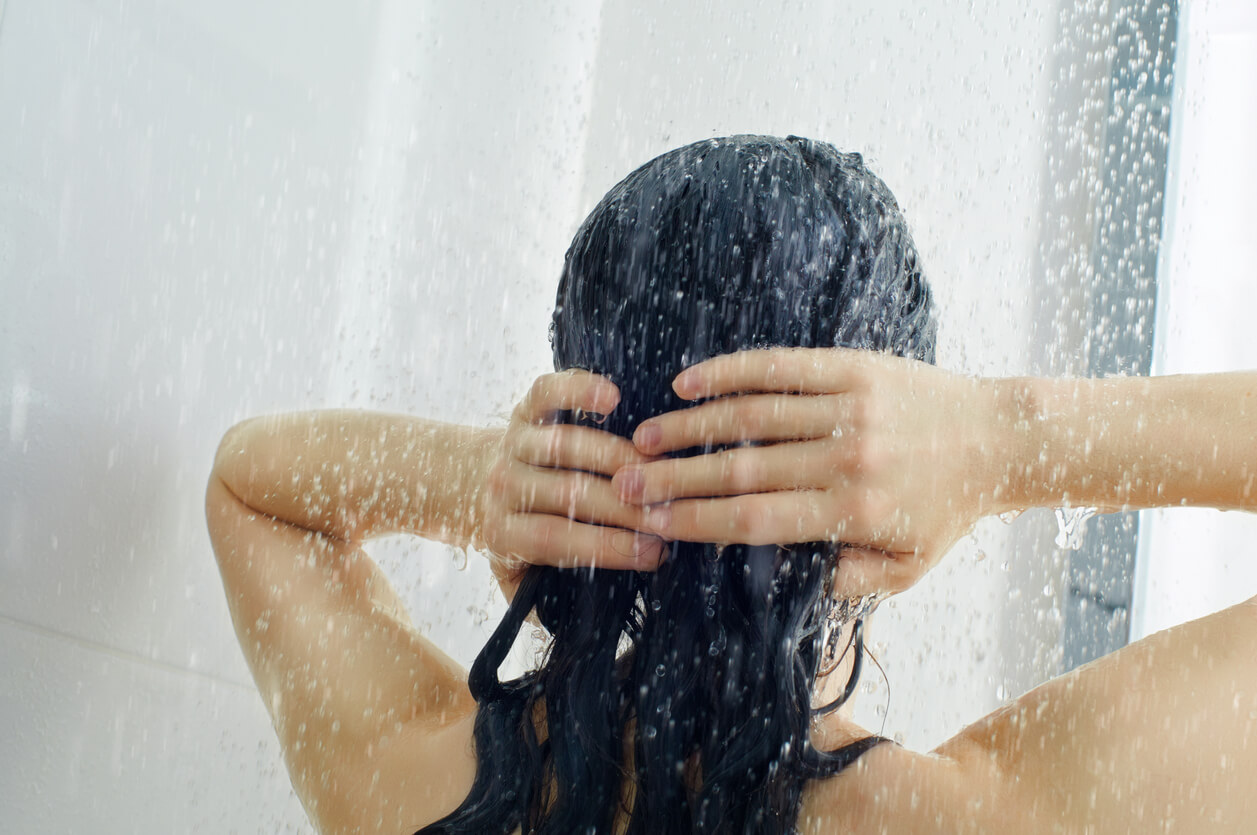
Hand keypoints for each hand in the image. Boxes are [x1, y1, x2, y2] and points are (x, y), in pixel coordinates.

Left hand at [479, 370, 666, 595]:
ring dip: (617, 456)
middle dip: (625, 507)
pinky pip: (550, 393)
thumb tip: (568, 623)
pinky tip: (615, 397)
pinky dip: (579, 389)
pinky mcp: (525, 406)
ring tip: (660, 469)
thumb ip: (539, 602)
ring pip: (567, 444)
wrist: (471, 483)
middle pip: (568, 493)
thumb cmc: (514, 536)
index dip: (608, 547)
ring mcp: (514, 441)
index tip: (655, 554)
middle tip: (671, 514)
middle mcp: (504, 484)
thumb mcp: (516, 577)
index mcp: (503, 532)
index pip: (558, 540)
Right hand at [611, 348, 1009, 596]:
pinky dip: (730, 373)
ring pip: (751, 415)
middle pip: (741, 469)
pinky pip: (781, 367)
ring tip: (642, 438)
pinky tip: (689, 382)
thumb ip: (845, 580)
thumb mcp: (907, 569)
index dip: (697, 521)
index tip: (651, 524)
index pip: (755, 519)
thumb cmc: (947, 510)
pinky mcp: (854, 368)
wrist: (1002, 439)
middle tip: (625, 483)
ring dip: (689, 427)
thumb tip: (782, 579)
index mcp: (853, 513)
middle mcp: (846, 459)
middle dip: (675, 479)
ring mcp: (848, 408)